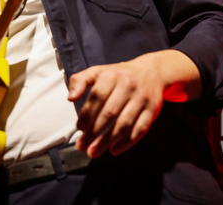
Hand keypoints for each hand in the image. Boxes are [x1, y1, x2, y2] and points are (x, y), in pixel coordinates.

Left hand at [67, 50, 200, 158]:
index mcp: (112, 75)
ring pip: (124, 124)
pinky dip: (127, 143)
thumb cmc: (118, 75)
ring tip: (94, 151)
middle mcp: (128, 86)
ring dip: (108, 141)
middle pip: (110, 113)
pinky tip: (114, 150)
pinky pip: (140, 129)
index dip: (87, 114)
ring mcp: (141, 99)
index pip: (97, 97)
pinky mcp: (152, 110)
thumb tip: (70, 98)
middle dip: (94, 132)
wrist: (151, 71)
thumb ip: (80, 81)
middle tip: (82, 145)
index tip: (79, 128)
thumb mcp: (97, 71)